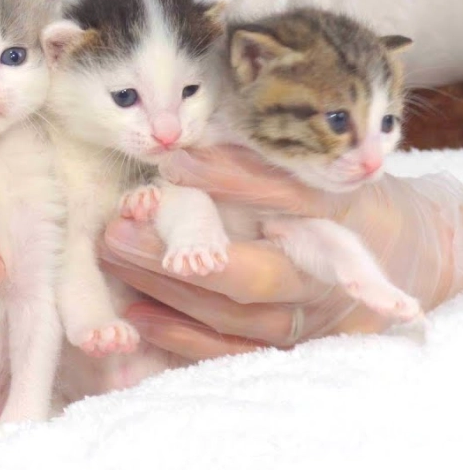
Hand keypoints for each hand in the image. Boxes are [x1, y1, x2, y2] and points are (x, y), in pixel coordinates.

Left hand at [101, 145, 462, 360]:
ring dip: (165, 290)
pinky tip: (136, 314)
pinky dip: (180, 336)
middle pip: (249, 275)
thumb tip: (178, 156)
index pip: (281, 198)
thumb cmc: (330, 200)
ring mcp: (303, 320)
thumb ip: (245, 163)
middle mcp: (320, 276)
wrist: (393, 253)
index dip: (228, 184)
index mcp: (331, 217)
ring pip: (230, 316)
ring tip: (113, 256)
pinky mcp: (284, 348)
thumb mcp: (302, 169)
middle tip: (119, 228)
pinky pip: (229, 350)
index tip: (173, 165)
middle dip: (178, 255)